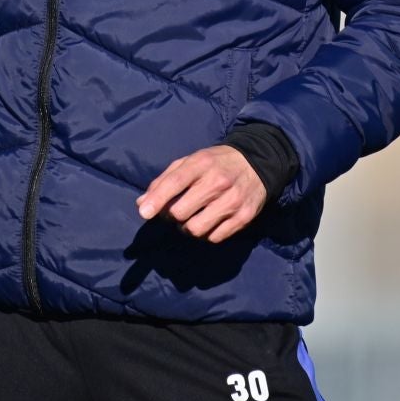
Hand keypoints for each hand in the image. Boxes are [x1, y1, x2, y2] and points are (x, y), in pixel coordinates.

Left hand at [136, 145, 266, 243]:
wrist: (257, 163)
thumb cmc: (215, 163)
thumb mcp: (190, 162)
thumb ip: (165, 180)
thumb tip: (143, 204)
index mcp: (202, 163)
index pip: (175, 182)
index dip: (158, 199)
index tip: (145, 213)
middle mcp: (218, 182)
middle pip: (181, 212)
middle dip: (171, 216)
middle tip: (174, 212)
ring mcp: (232, 201)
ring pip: (196, 229)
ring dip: (187, 228)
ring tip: (191, 219)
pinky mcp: (243, 217)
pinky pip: (214, 238)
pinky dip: (206, 234)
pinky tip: (208, 222)